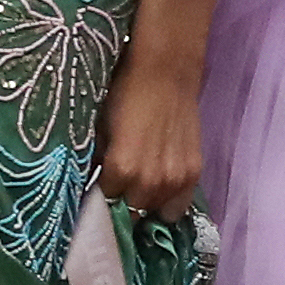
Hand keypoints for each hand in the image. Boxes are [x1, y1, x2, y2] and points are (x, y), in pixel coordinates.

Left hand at [95, 52, 204, 222]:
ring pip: (155, 211)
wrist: (165, 72)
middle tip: (119, 191)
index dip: (100, 197)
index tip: (98, 193)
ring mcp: (175, 180)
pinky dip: (168, 201)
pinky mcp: (194, 173)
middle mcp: (149, 181)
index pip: (104, 202)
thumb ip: (97, 159)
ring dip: (145, 203)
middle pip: (131, 213)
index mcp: (121, 170)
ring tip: (139, 191)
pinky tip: (160, 190)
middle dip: (122, 204)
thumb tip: (90, 178)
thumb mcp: (100, 127)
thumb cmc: (126, 94)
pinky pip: (179, 204)